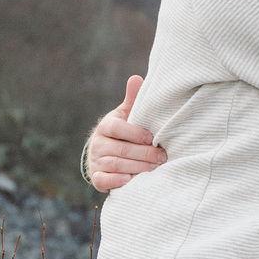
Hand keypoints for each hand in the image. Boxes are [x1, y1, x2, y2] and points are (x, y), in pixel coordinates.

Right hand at [86, 75, 165, 190]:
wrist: (104, 155)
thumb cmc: (122, 133)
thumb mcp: (126, 116)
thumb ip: (133, 100)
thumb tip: (136, 78)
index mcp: (105, 126)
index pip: (116, 128)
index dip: (135, 133)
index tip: (152, 138)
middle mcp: (97, 143)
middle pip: (120, 149)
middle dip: (144, 154)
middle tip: (162, 157)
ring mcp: (96, 161)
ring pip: (116, 165)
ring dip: (137, 168)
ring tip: (154, 168)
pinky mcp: (96, 177)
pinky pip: (103, 181)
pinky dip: (117, 181)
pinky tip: (131, 179)